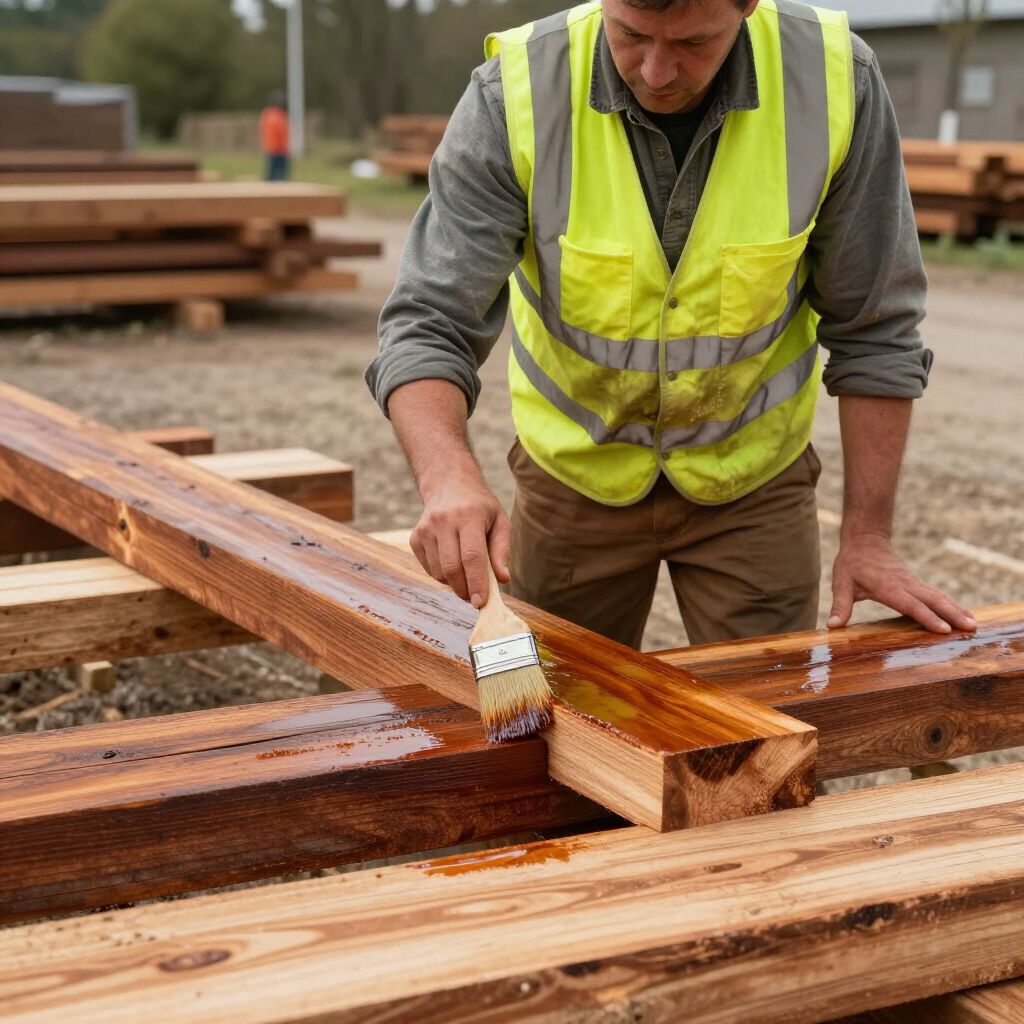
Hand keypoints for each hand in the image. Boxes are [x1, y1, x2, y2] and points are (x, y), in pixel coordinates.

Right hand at [410, 472, 510, 607]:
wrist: (449, 485)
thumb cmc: (480, 507)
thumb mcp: (500, 522)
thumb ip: (502, 551)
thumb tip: (503, 579)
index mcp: (469, 515)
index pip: (472, 556)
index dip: (476, 582)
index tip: (480, 602)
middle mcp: (443, 521)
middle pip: (452, 568)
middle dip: (464, 590)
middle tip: (475, 598)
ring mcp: (426, 529)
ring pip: (439, 572)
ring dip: (454, 583)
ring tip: (467, 575)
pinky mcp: (415, 537)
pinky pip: (429, 569)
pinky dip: (442, 575)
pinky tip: (452, 563)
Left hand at [828, 532, 976, 633]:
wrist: (865, 539)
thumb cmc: (852, 563)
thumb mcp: (841, 582)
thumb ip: (840, 605)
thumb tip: (832, 626)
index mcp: (888, 587)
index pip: (910, 604)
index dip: (927, 617)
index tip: (944, 629)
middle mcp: (905, 584)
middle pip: (932, 600)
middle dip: (952, 614)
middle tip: (970, 628)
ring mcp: (913, 582)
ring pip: (938, 597)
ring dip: (957, 610)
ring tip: (974, 625)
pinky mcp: (916, 582)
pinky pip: (936, 595)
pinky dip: (951, 605)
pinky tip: (963, 614)